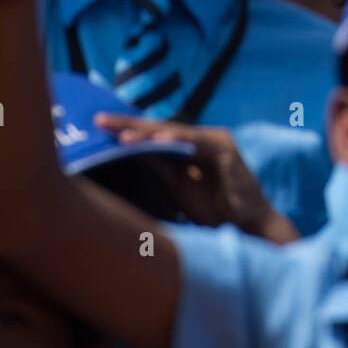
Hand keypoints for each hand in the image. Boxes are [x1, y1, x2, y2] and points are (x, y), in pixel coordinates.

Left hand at [93, 115, 298, 241]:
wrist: (248, 227)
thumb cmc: (214, 208)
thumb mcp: (178, 185)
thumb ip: (159, 164)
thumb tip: (129, 148)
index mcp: (190, 146)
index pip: (155, 135)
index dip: (128, 130)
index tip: (99, 127)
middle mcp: (202, 138)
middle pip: (161, 128)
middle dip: (130, 124)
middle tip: (100, 120)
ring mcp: (215, 141)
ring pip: (175, 132)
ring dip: (148, 132)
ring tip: (121, 134)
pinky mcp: (226, 149)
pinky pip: (196, 142)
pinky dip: (178, 139)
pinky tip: (159, 139)